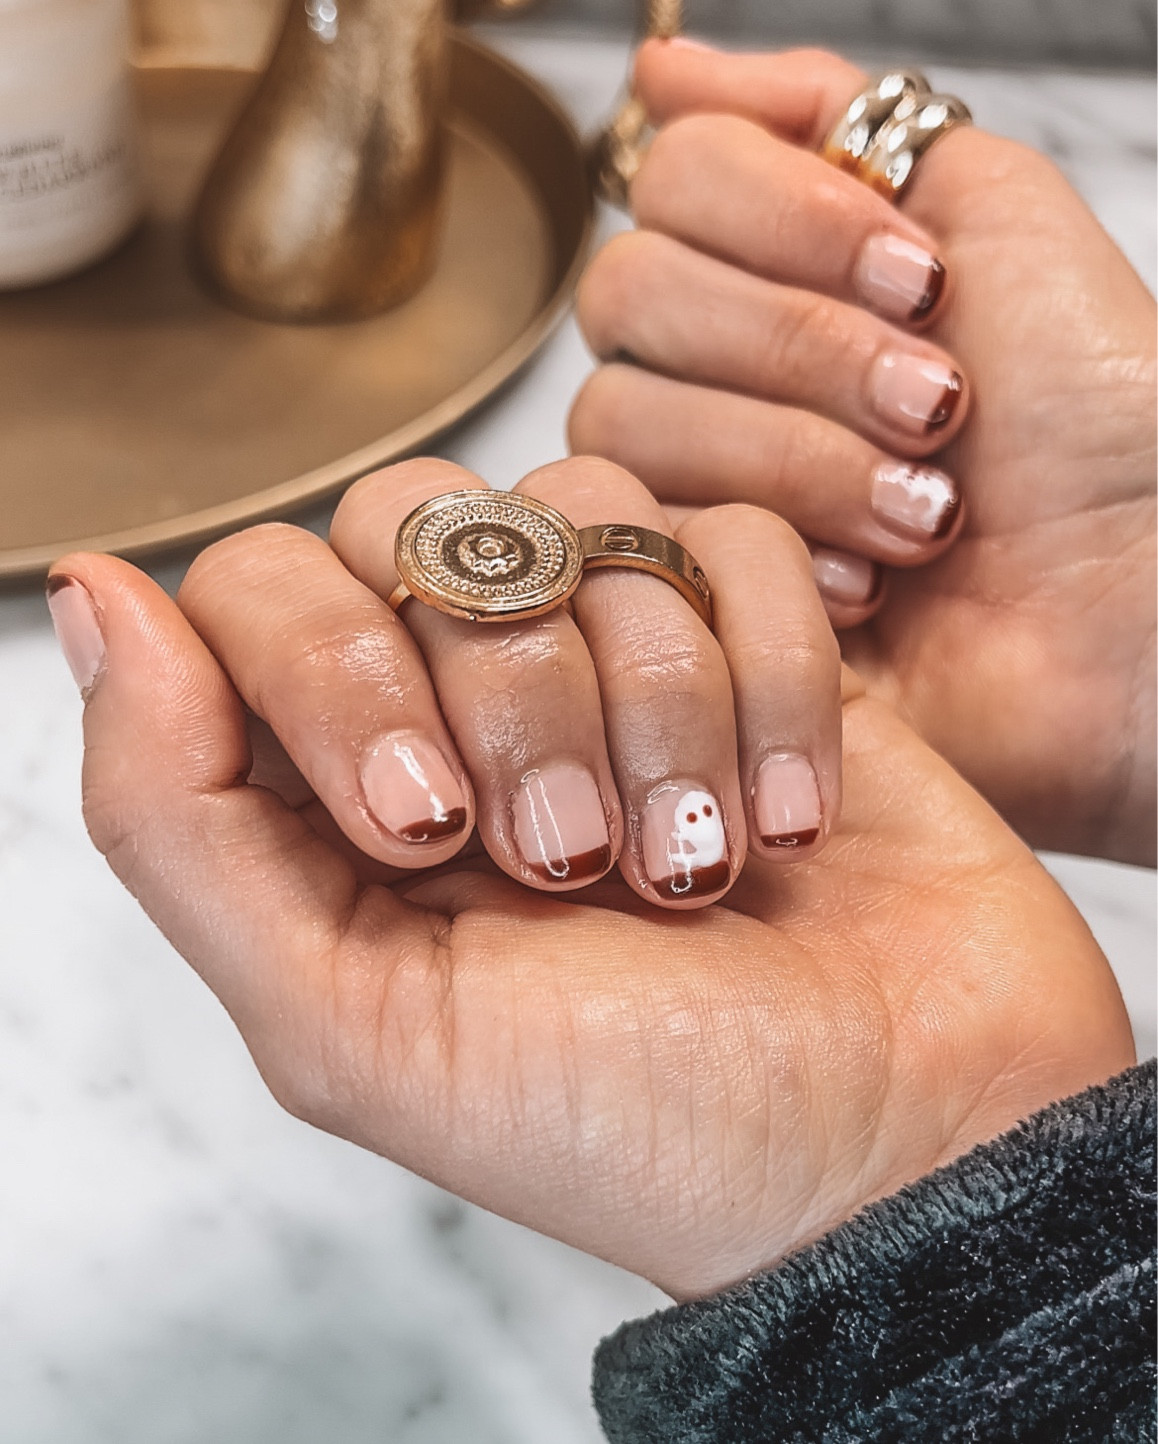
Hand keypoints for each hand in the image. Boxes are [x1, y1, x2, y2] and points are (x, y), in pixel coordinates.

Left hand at [48, 465, 1132, 1298]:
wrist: (895, 1144)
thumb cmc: (636, 1124)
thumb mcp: (357, 1025)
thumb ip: (182, 820)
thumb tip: (94, 600)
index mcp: (348, 788)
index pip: (260, 588)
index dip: (334, 672)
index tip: (429, 827)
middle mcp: (474, 699)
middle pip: (420, 524)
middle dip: (510, 693)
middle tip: (573, 856)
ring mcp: (626, 650)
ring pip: (585, 517)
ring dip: (653, 699)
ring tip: (697, 856)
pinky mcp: (764, 629)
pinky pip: (733, 538)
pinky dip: (771, 675)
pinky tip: (788, 815)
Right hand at [571, 41, 1156, 865]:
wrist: (1131, 607)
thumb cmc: (1099, 427)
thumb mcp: (991, 208)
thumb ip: (827, 115)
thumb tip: (667, 66)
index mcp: (789, 266)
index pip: (675, 177)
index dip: (787, 217)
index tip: (919, 277)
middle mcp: (723, 363)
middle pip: (632, 290)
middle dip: (802, 349)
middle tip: (936, 403)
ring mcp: (695, 477)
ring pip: (625, 412)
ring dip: (799, 458)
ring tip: (924, 517)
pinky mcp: (687, 586)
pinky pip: (638, 530)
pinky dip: (779, 545)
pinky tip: (869, 584)